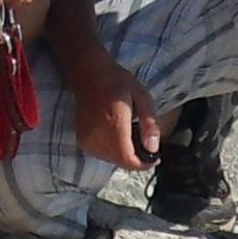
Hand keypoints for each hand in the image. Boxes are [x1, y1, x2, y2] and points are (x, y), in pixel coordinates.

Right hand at [64, 52, 160, 171]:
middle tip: (147, 146)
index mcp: (114, 125)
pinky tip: (119, 138)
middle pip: (121, 163)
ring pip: (111, 160)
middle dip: (136, 160)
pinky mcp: (82, 140)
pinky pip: (101, 155)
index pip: (128, 160)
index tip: (155, 157)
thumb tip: (154, 149)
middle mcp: (97, 136)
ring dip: (124, 156)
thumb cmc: (118, 83)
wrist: (89, 74)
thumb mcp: (142, 97)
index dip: (144, 164)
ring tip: (134, 140)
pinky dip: (113, 152)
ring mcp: (87, 140)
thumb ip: (150, 124)